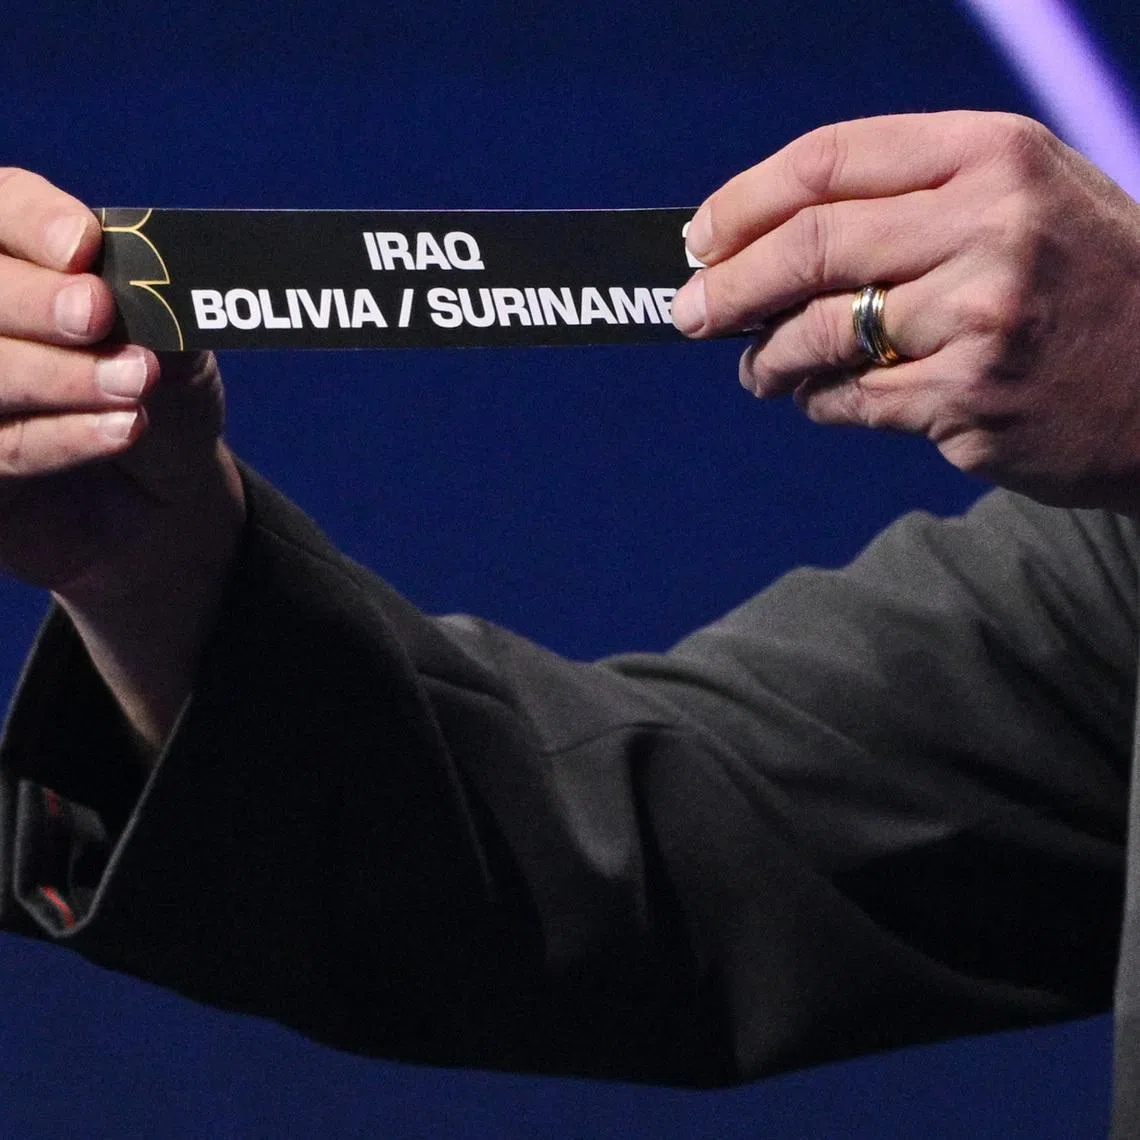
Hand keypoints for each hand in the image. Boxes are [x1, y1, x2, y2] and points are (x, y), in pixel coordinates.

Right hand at [0, 169, 244, 751]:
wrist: (159, 533)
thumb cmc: (179, 433)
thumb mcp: (190, 385)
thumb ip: (169, 344)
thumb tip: (147, 310)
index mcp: (34, 281)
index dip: (28, 222)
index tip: (90, 245)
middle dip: (40, 309)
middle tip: (114, 330)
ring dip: (47, 378)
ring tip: (134, 395)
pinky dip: (42, 438)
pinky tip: (116, 431)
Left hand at [671, 111, 1139, 512]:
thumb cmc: (1090, 284)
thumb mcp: (1026, 199)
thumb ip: (914, 201)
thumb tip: (774, 236)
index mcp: (995, 155)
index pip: (829, 161)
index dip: (744, 202)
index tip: (699, 239)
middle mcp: (989, 226)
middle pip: (808, 245)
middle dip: (726, 286)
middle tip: (690, 314)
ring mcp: (980, 317)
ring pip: (818, 334)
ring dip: (766, 359)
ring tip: (758, 371)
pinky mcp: (970, 399)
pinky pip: (852, 400)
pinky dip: (819, 403)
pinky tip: (818, 399)